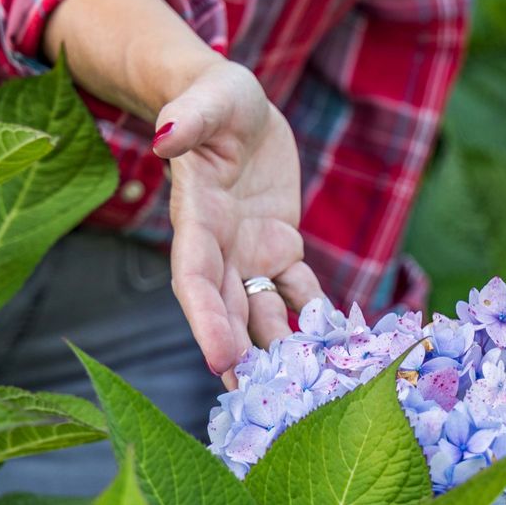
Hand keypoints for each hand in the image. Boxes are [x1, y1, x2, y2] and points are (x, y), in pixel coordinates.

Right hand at [151, 59, 322, 384]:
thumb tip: (165, 134)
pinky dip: (316, 318)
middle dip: (243, 358)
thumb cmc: (216, 97)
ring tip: (303, 393)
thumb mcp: (209, 96)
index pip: (195, 280)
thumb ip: (189, 119)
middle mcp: (219, 248)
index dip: (206, 322)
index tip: (221, 363)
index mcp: (195, 219)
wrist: (236, 106)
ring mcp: (250, 253)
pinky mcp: (280, 248)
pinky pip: (299, 291)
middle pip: (228, 311)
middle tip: (264, 407)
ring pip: (263, 312)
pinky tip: (340, 349)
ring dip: (280, 350)